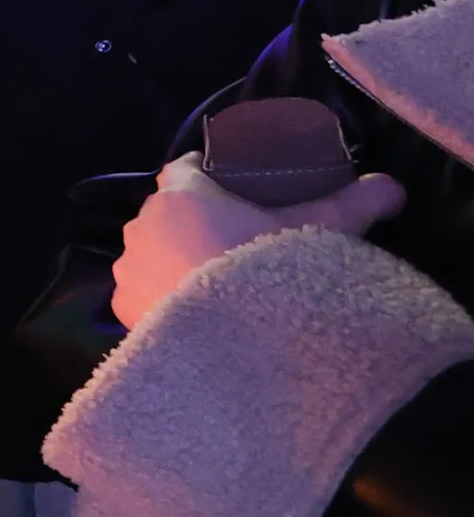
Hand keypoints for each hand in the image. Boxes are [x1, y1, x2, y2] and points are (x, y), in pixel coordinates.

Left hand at [111, 152, 405, 331]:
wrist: (242, 348)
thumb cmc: (273, 272)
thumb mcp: (319, 232)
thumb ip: (355, 204)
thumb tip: (391, 189)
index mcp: (179, 197)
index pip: (182, 168)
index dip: (205, 171)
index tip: (230, 181)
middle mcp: (142, 228)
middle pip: (167, 211)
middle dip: (194, 218)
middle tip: (233, 235)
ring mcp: (128, 271)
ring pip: (151, 252)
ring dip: (174, 256)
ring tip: (213, 276)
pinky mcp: (124, 311)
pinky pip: (142, 291)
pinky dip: (163, 294)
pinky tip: (192, 308)